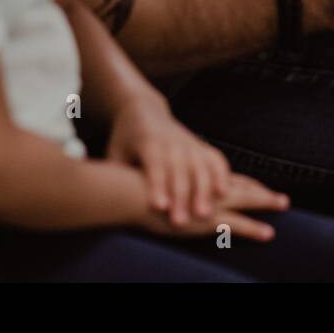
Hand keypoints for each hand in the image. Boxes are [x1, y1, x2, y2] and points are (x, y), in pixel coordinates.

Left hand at [107, 94, 233, 225]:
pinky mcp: (201, 145)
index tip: (160, 206)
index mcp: (148, 142)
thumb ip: (116, 174)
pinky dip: (222, 174)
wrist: (144, 109)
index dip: (158, 185)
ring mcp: (189, 142)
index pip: (155, 165)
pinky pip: (215, 159)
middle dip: (182, 196)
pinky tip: (224, 193)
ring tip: (203, 214)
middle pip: (180, 170)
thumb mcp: (115, 152)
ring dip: (204, 190)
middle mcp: (172, 141)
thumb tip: (109, 200)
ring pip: (200, 166)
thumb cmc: (126, 138)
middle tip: (180, 222)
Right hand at [135, 173, 289, 242]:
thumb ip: (161, 184)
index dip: (244, 183)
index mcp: (196, 178)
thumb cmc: (134, 187)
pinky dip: (254, 229)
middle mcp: (206, 187)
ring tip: (284, 204)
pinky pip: (237, 225)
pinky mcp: (207, 219)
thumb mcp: (152, 183)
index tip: (258, 187)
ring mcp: (210, 203)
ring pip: (247, 200)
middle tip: (283, 198)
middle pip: (242, 186)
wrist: (127, 191)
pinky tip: (268, 233)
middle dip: (262, 192)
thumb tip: (157, 190)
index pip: (226, 179)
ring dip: (266, 203)